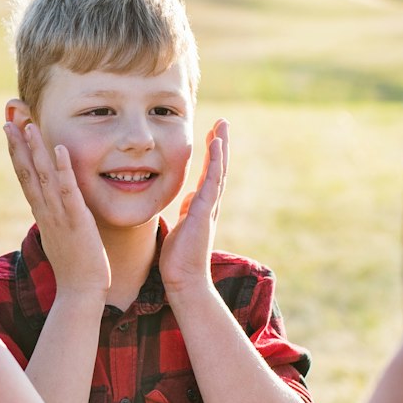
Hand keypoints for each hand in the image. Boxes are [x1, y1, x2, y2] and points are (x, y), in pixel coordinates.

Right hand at [6, 121, 108, 295]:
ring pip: (43, 177)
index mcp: (42, 214)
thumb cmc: (74, 268)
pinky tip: (59, 149)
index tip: (10, 133)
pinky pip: (68, 191)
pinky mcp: (77, 220)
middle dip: (17, 146)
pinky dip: (63, 169)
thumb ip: (55, 219)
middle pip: (26, 173)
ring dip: (35, 151)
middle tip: (7, 121)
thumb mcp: (60, 237)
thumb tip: (51, 210)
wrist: (80, 293)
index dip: (17, 154)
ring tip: (28, 126)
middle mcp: (45, 211)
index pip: (26, 178)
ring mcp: (59, 215)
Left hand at [160, 119, 226, 291]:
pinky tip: (215, 144)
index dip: (211, 155)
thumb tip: (189, 197)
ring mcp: (209, 207)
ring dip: (220, 147)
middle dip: (220, 144)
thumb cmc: (179, 258)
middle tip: (223, 122)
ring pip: (218, 170)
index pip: (209, 174)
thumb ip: (186, 211)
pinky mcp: (205, 211)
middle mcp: (209, 204)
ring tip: (222, 125)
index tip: (212, 135)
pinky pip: (212, 181)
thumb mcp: (180, 227)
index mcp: (202, 206)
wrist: (183, 280)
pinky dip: (215, 161)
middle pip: (218, 168)